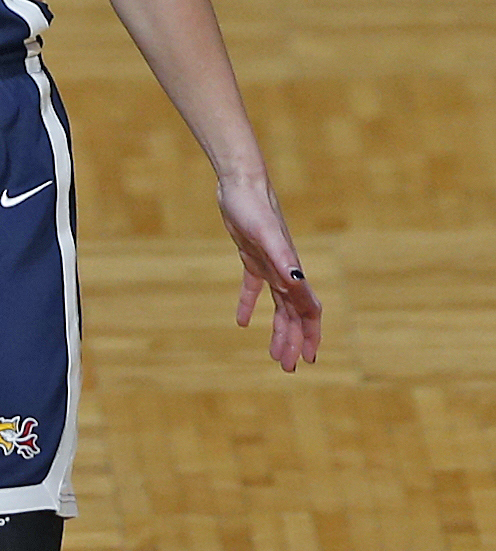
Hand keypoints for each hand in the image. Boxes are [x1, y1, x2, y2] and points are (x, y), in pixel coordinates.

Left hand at [218, 174, 320, 372]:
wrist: (239, 183)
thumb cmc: (252, 206)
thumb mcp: (263, 233)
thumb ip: (282, 257)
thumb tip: (297, 281)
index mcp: (291, 270)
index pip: (307, 310)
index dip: (309, 334)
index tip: (309, 358)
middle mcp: (284, 270)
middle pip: (293, 314)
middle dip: (293, 341)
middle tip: (288, 367)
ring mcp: (268, 263)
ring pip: (278, 306)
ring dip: (278, 330)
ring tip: (273, 355)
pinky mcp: (250, 256)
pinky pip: (253, 287)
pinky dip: (249, 305)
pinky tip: (242, 322)